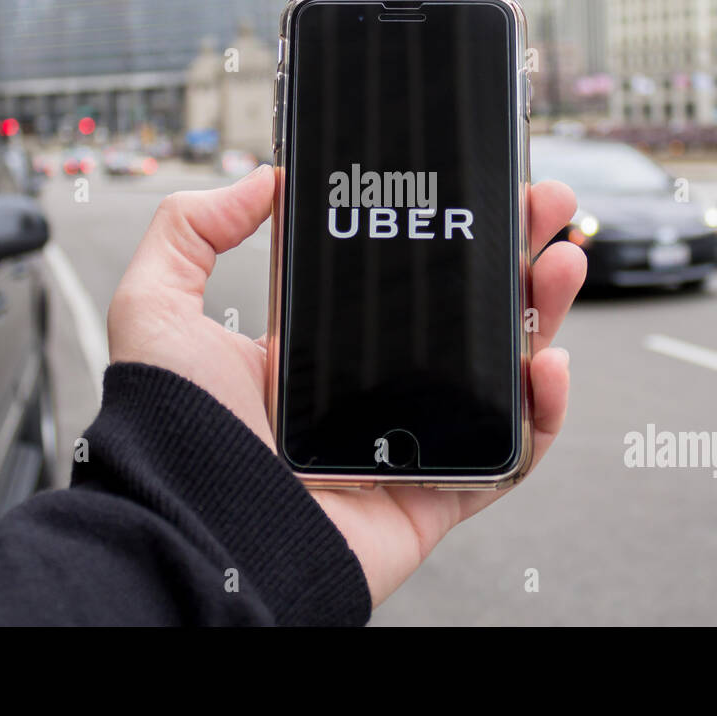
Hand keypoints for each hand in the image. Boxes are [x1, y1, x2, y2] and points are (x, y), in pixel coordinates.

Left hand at [107, 164, 586, 606]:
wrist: (195, 536)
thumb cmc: (170, 436)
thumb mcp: (157, 307)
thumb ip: (190, 230)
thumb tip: (257, 180)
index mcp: (318, 349)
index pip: (399, 278)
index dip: (444, 229)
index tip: (475, 181)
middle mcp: (369, 392)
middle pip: (463, 314)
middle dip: (509, 254)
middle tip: (539, 205)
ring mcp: (409, 441)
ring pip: (499, 373)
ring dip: (540, 314)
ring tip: (558, 262)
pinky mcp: (438, 494)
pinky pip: (509, 455)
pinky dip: (543, 413)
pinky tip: (547, 364)